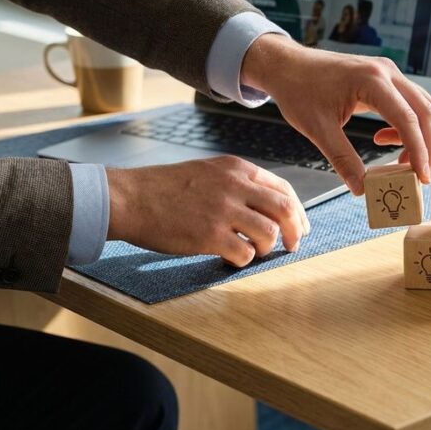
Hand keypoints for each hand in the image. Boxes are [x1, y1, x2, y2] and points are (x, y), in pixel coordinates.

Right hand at [106, 156, 309, 266]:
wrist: (129, 198)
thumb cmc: (166, 188)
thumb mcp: (209, 171)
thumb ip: (240, 184)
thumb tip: (271, 207)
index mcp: (237, 169)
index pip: (283, 189)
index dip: (298, 212)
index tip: (301, 227)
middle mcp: (234, 186)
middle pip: (285, 210)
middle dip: (295, 231)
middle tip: (292, 246)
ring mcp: (223, 211)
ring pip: (269, 233)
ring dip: (267, 247)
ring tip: (253, 250)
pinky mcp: (209, 236)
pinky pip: (245, 254)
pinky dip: (244, 260)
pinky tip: (231, 257)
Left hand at [240, 34, 430, 194]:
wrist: (287, 65)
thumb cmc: (298, 91)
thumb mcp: (318, 129)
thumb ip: (343, 159)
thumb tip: (362, 188)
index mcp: (371, 80)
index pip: (407, 119)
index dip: (419, 151)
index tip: (421, 177)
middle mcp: (386, 72)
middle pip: (424, 111)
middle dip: (427, 146)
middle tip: (420, 175)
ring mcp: (388, 72)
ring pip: (421, 106)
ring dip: (419, 136)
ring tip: (401, 162)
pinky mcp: (384, 78)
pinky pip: (408, 103)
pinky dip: (405, 125)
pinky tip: (383, 139)